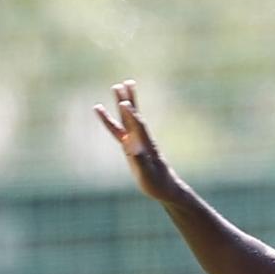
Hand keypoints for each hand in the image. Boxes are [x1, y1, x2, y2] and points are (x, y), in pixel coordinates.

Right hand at [93, 79, 177, 202]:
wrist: (166, 188)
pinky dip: (113, 119)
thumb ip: (140, 161)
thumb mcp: (148, 175)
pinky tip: (108, 110)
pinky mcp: (132, 146)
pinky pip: (120, 129)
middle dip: (127, 101)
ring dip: (123, 102)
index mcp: (146, 146)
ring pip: (128, 119)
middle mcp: (141, 140)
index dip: (132, 116)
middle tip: (123, 84)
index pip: (138, 127)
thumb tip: (131, 148)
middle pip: (133, 117)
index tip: (126, 103)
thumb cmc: (158, 184)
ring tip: (119, 86)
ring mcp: (136, 141)